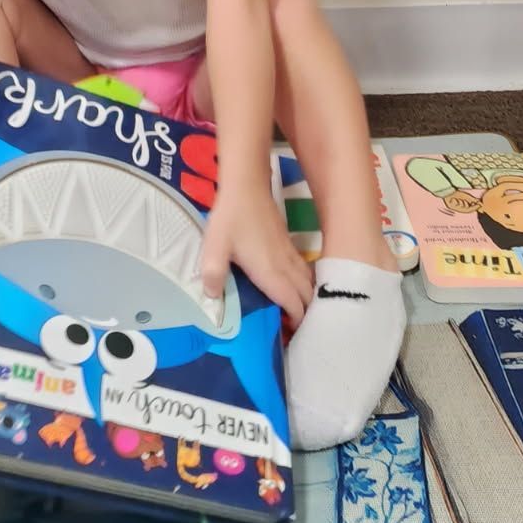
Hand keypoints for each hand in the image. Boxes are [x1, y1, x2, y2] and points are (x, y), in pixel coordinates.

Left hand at [200, 187, 312, 324]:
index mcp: (271, 272)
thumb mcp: (214, 248)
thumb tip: (214, 299)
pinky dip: (305, 284)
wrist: (247, 186)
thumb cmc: (231, 218)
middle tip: (295, 329)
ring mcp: (290, 254)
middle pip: (307, 295)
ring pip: (309, 282)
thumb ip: (213, 275)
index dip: (297, 321)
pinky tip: (295, 287)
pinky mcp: (288, 244)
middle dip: (306, 314)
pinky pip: (304, 270)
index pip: (294, 303)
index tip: (292, 336)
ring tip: (298, 312)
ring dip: (308, 298)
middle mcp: (285, 266)